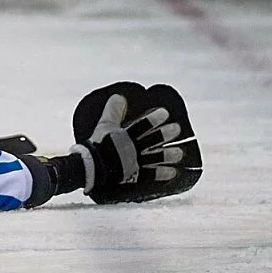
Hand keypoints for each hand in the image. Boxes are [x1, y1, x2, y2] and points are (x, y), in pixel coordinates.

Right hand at [70, 82, 201, 203]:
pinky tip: (173, 172)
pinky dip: (162, 174)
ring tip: (180, 153)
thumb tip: (119, 96)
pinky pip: (150, 175)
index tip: (165, 113)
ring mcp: (135, 163)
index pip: (143, 125)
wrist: (91, 166)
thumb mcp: (103, 125)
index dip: (154, 118)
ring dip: (168, 155)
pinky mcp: (134, 176)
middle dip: (165, 134)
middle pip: (152, 140)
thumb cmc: (96, 145)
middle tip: (177, 129)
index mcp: (125, 136)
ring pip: (155, 158)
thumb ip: (112, 111)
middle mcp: (133, 149)